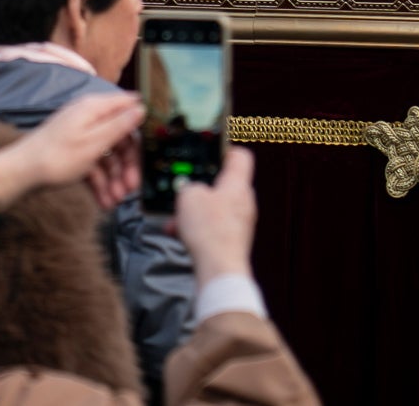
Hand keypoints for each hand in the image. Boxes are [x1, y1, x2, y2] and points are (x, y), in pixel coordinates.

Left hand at [0, 91, 143, 208]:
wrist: (21, 174)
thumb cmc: (56, 156)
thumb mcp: (94, 143)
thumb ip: (119, 125)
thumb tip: (141, 107)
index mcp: (93, 108)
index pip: (128, 107)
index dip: (142, 125)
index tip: (153, 148)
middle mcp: (88, 118)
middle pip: (120, 137)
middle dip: (127, 164)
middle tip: (131, 188)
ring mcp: (80, 136)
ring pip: (108, 155)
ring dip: (114, 178)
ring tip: (115, 200)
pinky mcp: (74, 152)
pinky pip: (94, 165)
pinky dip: (99, 182)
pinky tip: (104, 202)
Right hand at [172, 145, 256, 283]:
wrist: (218, 270)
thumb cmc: (210, 232)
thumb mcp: (189, 195)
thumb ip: (188, 185)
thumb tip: (189, 189)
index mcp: (238, 185)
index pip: (240, 156)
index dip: (223, 149)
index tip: (206, 148)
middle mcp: (244, 202)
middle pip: (223, 183)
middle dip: (199, 185)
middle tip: (183, 185)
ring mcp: (239, 223)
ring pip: (213, 207)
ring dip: (193, 209)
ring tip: (175, 214)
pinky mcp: (231, 240)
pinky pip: (211, 226)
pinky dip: (195, 227)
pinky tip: (177, 232)